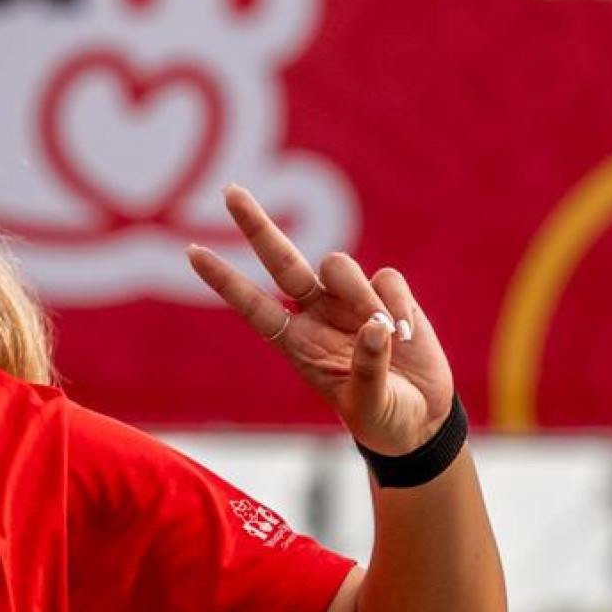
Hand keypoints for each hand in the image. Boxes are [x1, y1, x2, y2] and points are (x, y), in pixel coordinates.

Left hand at [189, 186, 454, 453]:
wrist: (420, 419)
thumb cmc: (382, 417)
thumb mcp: (369, 404)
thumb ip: (368, 368)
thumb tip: (375, 326)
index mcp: (298, 344)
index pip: (254, 306)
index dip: (224, 280)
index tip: (191, 251)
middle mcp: (317, 314)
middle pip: (282, 261)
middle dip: (256, 226)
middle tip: (229, 191)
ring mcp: (351, 301)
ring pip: (340, 266)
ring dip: (360, 295)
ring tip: (385, 333)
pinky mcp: (389, 294)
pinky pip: (387, 277)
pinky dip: (397, 303)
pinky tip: (406, 334)